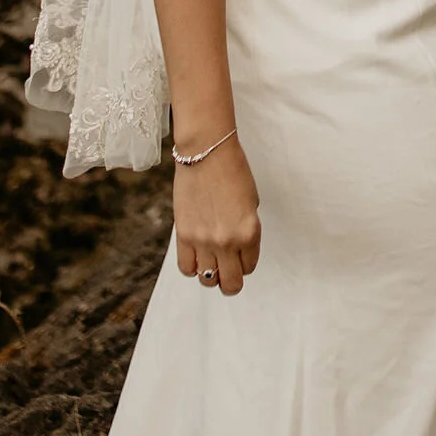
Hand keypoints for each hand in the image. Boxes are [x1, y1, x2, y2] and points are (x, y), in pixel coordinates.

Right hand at [174, 139, 261, 297]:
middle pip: (230, 284)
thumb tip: (237, 250)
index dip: (245, 262)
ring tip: (211, 261)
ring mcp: (204, 240)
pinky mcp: (183, 235)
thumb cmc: (232, 171)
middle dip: (231, 281)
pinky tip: (196, 255)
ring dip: (211, 274)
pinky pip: (187, 268)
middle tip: (228, 272)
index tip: (240, 255)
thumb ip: (245, 230)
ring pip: (208, 280)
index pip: (249, 266)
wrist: (206, 152)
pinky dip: (193, 267)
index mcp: (250, 232)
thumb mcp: (251, 203)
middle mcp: (227, 241)